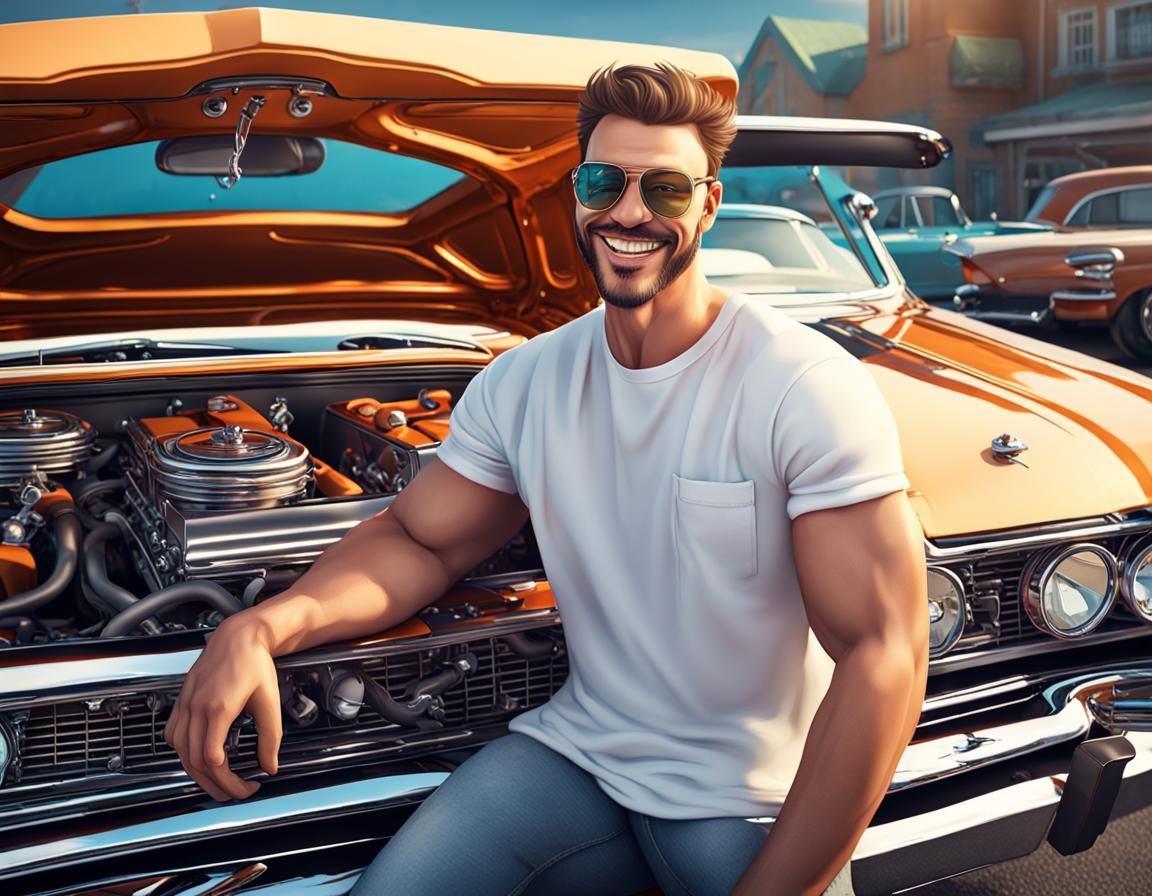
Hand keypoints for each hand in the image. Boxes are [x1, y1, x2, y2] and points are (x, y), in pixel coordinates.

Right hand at [164, 614, 282, 800]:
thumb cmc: (253, 662)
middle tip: (235, 792)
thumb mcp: (269, 700)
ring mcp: (185, 704)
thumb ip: (270, 737)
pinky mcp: (182, 701)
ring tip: (219, 782)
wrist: (237, 636)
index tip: (248, 787)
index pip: (213, 759)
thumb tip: (270, 765)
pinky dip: (183, 752)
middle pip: (195, 762)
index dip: (229, 781)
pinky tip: (198, 756)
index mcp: (218, 708)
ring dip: (198, 773)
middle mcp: (196, 708)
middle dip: (215, 784)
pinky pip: (173, 735)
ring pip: (181, 752)